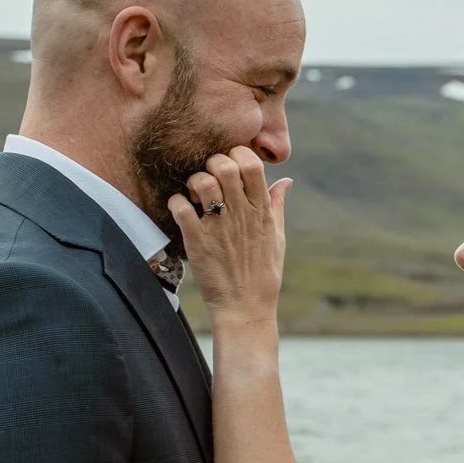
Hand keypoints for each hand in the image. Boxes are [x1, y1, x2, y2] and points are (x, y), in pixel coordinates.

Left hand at [168, 147, 289, 326]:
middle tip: (209, 177)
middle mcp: (241, 214)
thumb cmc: (263, 273)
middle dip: (212, 162)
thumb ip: (277, 205)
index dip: (237, 154)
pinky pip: (180, 207)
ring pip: (202, 181)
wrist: (245, 308)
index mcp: (261, 210)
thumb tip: (286, 181)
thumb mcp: (277, 237)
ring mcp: (218, 227)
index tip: (231, 165)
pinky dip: (176, 202)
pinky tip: (181, 209)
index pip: (251, 163)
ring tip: (195, 194)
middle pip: (225, 165)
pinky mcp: (197, 241)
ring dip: (194, 181)